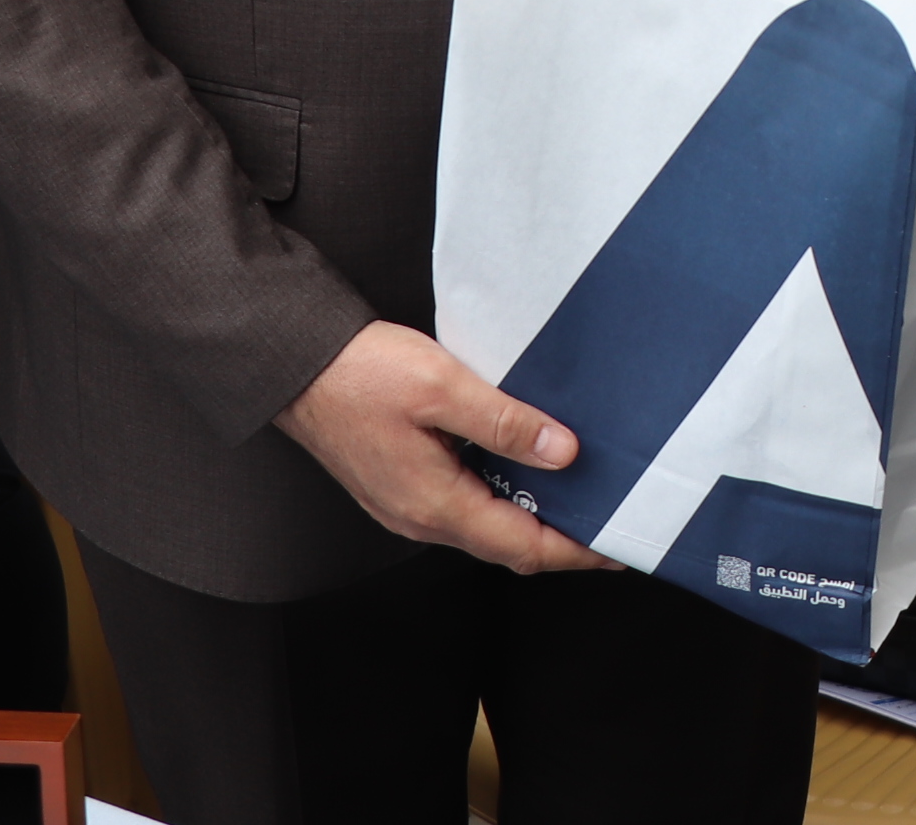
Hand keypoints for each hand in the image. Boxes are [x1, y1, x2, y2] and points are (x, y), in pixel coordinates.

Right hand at [275, 320, 609, 572]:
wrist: (296, 366)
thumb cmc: (360, 373)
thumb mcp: (444, 387)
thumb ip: (506, 423)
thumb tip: (562, 453)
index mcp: (436, 504)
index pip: (524, 547)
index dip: (577, 550)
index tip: (618, 546)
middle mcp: (420, 517)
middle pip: (507, 546)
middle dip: (561, 540)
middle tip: (609, 519)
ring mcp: (407, 505)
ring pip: (485, 527)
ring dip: (531, 518)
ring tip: (576, 494)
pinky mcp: (400, 485)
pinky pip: (464, 505)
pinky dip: (503, 499)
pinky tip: (522, 469)